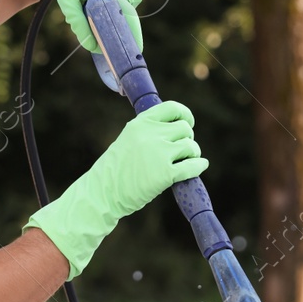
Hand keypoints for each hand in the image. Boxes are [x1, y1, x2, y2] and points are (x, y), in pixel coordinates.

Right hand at [24, 101, 207, 278]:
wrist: (102, 193)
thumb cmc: (116, 169)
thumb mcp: (129, 139)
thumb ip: (150, 131)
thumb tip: (179, 127)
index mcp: (140, 123)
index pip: (172, 108)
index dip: (185, 115)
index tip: (188, 123)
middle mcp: (150, 134)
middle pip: (185, 129)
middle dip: (187, 139)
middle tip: (182, 151)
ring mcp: (159, 153)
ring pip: (191, 146)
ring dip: (193, 154)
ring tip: (185, 161)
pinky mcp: (165, 174)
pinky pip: (193, 166)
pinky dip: (199, 166)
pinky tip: (200, 166)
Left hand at [41, 0, 143, 52]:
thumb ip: (76, 22)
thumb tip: (91, 46)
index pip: (127, 25)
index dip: (129, 44)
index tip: (128, 60)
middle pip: (130, 25)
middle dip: (122, 38)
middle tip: (112, 51)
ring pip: (126, 16)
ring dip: (115, 21)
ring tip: (95, 9)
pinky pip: (127, 8)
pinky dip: (117, 10)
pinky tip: (104, 1)